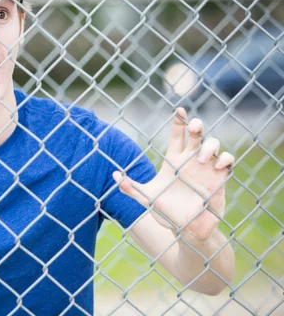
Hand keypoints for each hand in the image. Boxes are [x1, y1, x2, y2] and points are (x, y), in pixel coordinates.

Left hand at [114, 108, 234, 241]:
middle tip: (194, 126)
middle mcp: (190, 161)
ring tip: (200, 159)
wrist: (185, 230)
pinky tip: (218, 165)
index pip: (177, 136)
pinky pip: (227, 161)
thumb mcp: (147, 198)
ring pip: (213, 144)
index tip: (179, 110)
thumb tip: (113, 176)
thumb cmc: (165, 213)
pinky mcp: (219, 179)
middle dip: (196, 125)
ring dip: (209, 145)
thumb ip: (131, 187)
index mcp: (173, 161)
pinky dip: (225, 158)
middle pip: (197, 135)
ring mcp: (206, 169)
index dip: (179, 122)